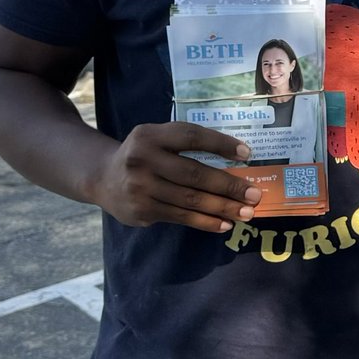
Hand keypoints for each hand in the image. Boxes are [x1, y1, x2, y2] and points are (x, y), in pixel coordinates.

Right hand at [91, 122, 262, 231]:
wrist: (103, 178)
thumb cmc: (145, 153)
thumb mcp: (158, 137)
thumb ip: (187, 143)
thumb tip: (236, 158)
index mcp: (151, 135)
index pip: (191, 137)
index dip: (220, 144)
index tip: (247, 154)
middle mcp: (143, 160)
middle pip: (194, 174)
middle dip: (228, 185)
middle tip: (254, 194)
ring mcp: (140, 188)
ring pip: (189, 200)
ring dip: (222, 208)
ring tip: (246, 212)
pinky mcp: (141, 211)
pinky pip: (180, 217)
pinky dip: (205, 221)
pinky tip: (224, 223)